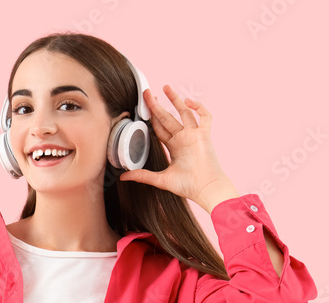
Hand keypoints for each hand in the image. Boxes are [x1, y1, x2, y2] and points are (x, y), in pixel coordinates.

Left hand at [118, 84, 229, 207]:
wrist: (206, 188)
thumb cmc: (187, 185)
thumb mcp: (160, 179)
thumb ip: (142, 175)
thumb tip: (122, 176)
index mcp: (174, 147)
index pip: (160, 128)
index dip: (152, 118)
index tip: (143, 108)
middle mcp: (183, 138)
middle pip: (168, 117)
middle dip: (158, 106)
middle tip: (147, 94)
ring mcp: (194, 135)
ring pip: (184, 112)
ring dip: (175, 99)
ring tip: (165, 87)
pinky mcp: (204, 135)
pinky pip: (204, 116)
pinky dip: (199, 107)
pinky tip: (188, 101)